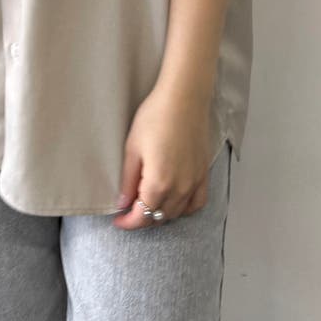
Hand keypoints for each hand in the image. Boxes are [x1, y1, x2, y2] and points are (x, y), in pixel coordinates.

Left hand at [111, 83, 214, 230]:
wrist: (183, 98)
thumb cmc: (155, 117)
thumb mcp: (133, 148)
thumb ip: (128, 180)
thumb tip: (122, 203)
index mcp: (159, 183)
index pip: (142, 217)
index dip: (128, 223)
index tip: (117, 220)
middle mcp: (180, 188)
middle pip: (159, 217)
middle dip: (142, 219)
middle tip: (128, 211)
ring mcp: (194, 182)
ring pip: (177, 213)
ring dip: (161, 214)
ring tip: (147, 206)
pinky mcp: (204, 173)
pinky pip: (197, 203)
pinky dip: (185, 209)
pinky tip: (175, 204)